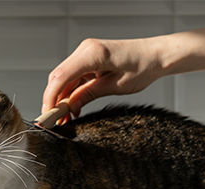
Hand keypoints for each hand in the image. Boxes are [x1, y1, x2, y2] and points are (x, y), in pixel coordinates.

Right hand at [41, 16, 204, 123]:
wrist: (156, 55)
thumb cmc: (142, 67)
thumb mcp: (115, 87)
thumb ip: (88, 95)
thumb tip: (69, 108)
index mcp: (92, 53)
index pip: (61, 76)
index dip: (51, 97)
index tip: (47, 115)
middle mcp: (86, 49)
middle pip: (58, 77)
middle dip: (54, 100)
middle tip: (53, 122)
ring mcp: (86, 53)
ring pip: (64, 78)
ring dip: (62, 98)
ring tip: (63, 120)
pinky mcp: (90, 59)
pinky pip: (74, 76)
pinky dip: (71, 92)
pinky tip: (73, 108)